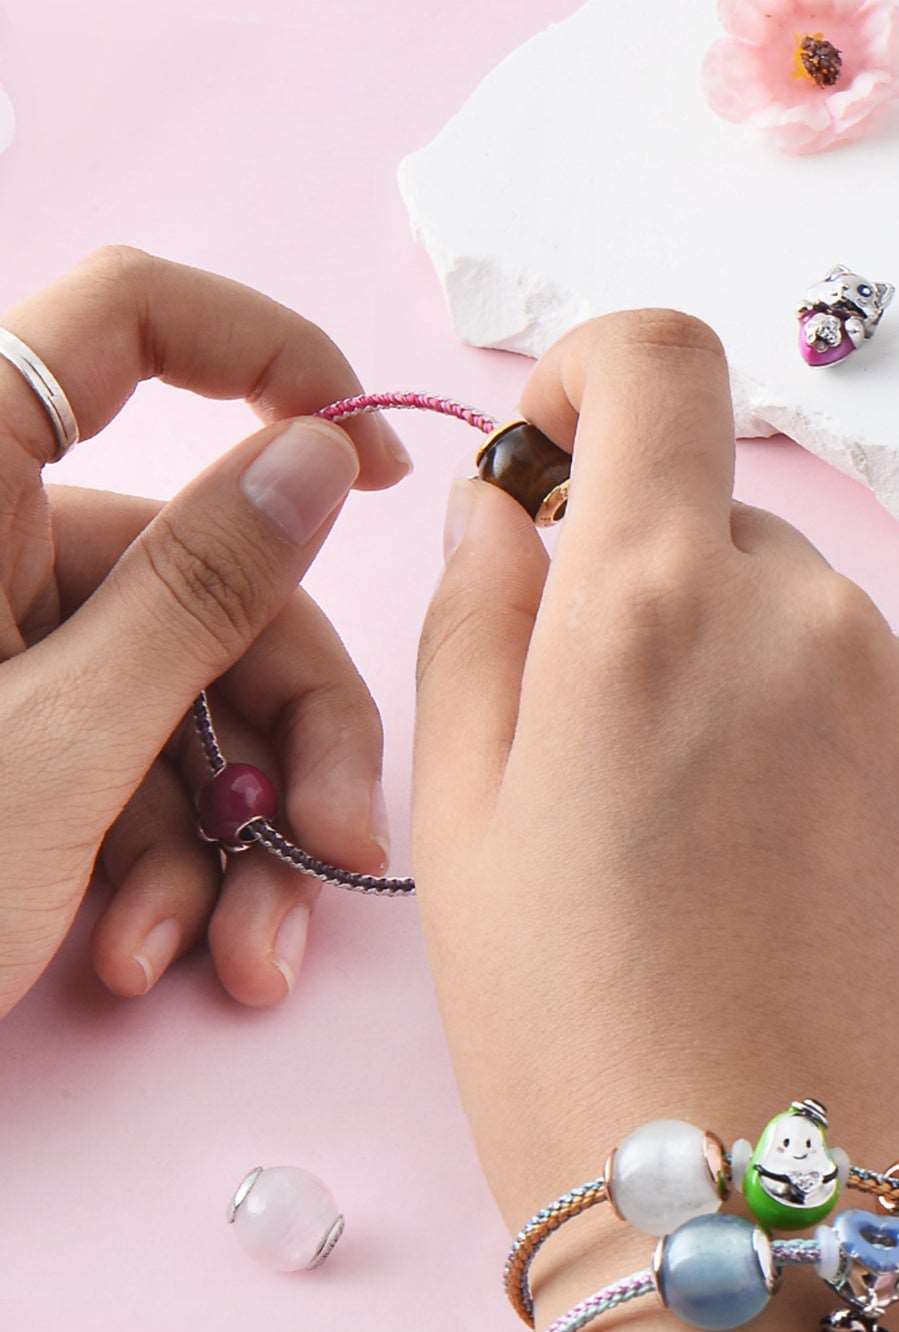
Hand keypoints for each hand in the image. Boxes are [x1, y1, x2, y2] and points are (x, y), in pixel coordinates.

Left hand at [0, 248, 411, 1016]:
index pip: (127, 319)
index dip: (272, 354)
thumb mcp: (57, 746)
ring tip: (236, 956)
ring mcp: (10, 654)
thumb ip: (199, 592)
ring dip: (239, 841)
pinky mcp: (21, 741)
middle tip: (333, 845)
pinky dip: (170, 866)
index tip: (374, 465)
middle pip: (217, 578)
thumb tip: (316, 452)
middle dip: (292, 733)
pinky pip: (142, 768)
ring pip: (199, 696)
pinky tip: (147, 951)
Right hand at [412, 310, 898, 1331]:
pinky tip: (881, 918)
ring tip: (782, 890)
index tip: (584, 448)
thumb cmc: (572, 1045)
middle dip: (693, 622)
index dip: (608, 378)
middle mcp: (828, 621)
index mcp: (654, 609)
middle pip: (750, 546)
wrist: (775, 1250)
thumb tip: (514, 499)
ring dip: (810, 720)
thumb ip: (477, 622)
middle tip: (670, 791)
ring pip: (861, 655)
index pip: (658, 363)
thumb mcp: (459, 832)